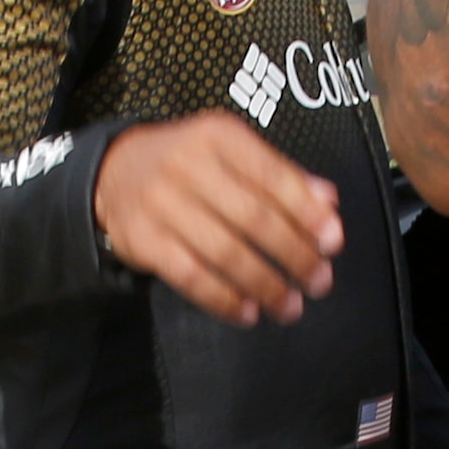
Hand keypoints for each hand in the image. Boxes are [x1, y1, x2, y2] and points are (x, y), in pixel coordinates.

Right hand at [93, 110, 343, 326]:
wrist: (114, 170)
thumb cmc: (191, 162)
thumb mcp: (233, 151)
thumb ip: (281, 175)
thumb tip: (328, 202)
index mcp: (220, 136)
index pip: (273, 176)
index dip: (306, 212)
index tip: (334, 242)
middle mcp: (188, 165)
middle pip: (252, 217)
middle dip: (292, 254)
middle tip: (320, 281)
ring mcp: (161, 204)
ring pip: (223, 252)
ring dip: (263, 284)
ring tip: (291, 305)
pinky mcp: (141, 241)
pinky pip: (190, 276)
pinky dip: (223, 299)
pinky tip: (248, 312)